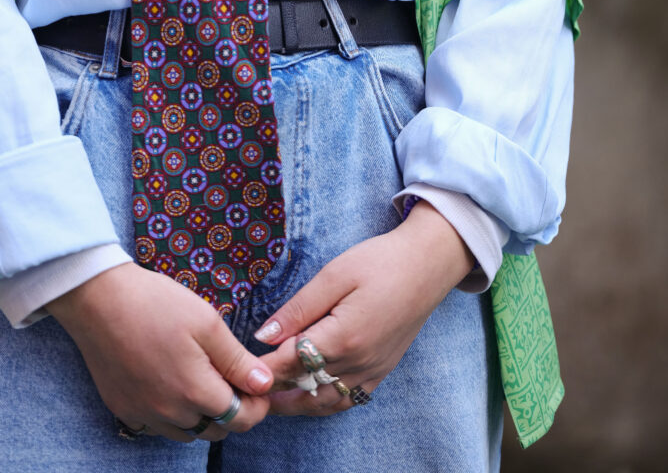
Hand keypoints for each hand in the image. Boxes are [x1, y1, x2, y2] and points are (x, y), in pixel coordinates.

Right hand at [48, 262, 273, 441]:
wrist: (97, 298)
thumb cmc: (155, 303)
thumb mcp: (206, 322)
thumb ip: (236, 360)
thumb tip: (264, 385)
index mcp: (195, 392)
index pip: (241, 419)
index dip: (257, 405)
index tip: (258, 386)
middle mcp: (170, 413)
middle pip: (215, 431)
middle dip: (231, 411)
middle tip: (230, 378)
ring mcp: (143, 414)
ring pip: (187, 432)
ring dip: (201, 415)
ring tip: (199, 378)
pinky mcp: (123, 409)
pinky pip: (156, 426)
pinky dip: (171, 415)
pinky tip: (168, 385)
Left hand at [254, 201, 474, 415]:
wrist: (427, 265)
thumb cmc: (379, 262)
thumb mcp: (334, 275)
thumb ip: (298, 309)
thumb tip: (263, 336)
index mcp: (344, 337)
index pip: (292, 363)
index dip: (264, 368)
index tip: (239, 369)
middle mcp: (359, 362)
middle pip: (307, 390)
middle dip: (276, 393)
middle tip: (248, 392)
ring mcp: (373, 370)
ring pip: (327, 403)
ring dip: (298, 405)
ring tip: (271, 400)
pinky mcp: (382, 370)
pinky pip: (349, 399)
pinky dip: (325, 403)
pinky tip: (310, 395)